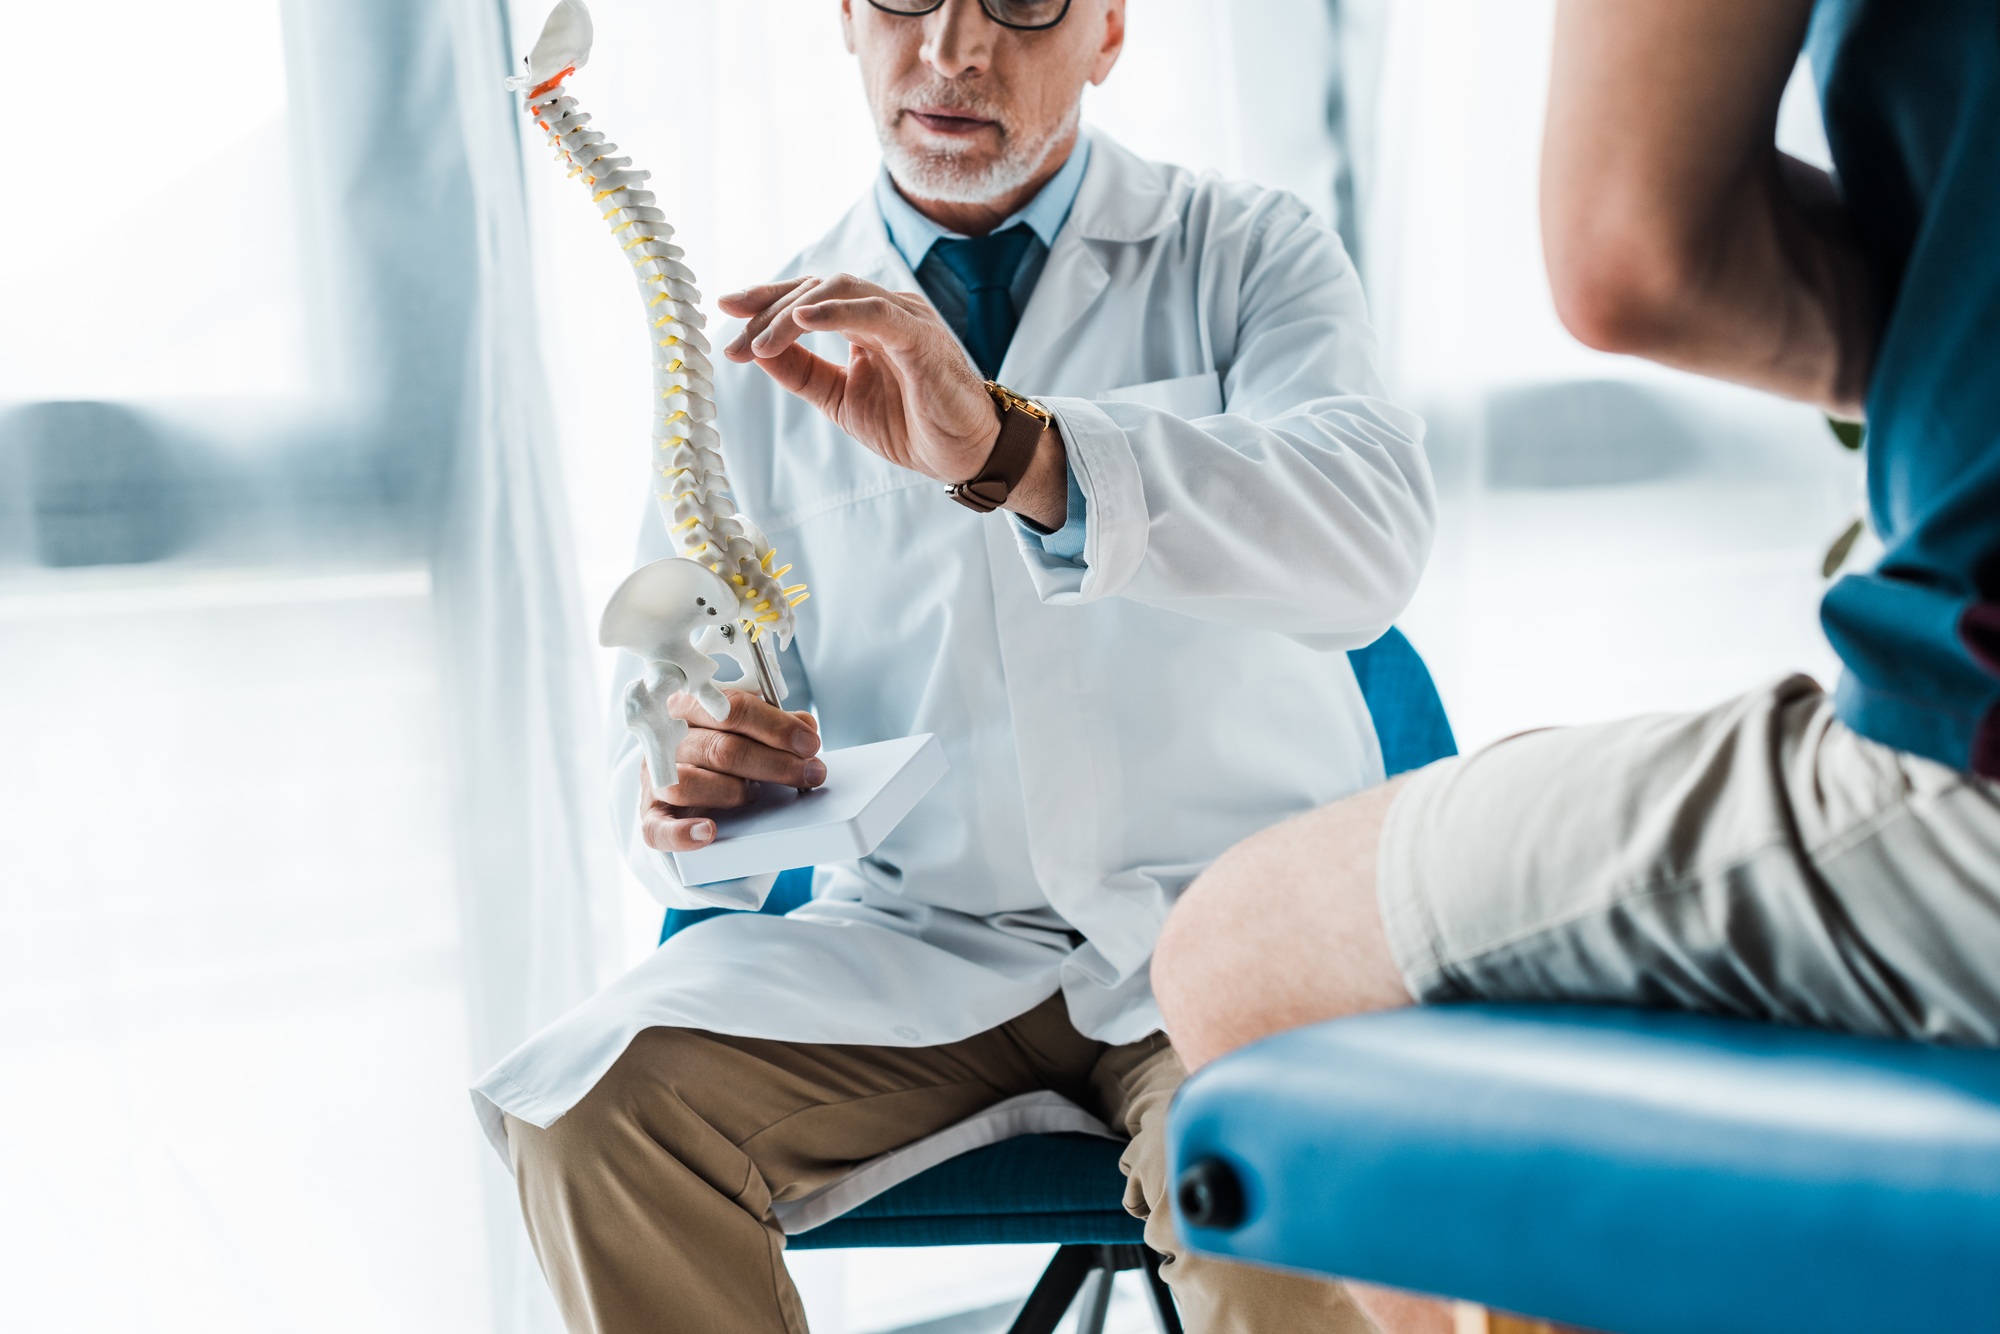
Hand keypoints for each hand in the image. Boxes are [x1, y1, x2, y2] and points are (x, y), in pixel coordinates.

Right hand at [639, 688, 823, 853]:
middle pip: (720, 749)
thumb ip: (774, 724)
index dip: (775, 727)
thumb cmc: (717, 744)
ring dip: (733, 791)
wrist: (681, 774)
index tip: (809, 743)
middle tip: (810, 773)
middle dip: (774, 764)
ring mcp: (654, 778)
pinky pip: (657, 829)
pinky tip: (709, 832)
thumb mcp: (746, 727)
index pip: (732, 708)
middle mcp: (665, 739)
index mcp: (688, 705)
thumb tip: (805, 727)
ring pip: (689, 784)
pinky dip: (683, 833)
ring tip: (755, 794)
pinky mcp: (650, 814)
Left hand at [720, 273, 1003, 483]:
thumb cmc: (914, 425)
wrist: (967, 456)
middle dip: (767, 313)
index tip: (725, 311)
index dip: (764, 300)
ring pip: (839, 291)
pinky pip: (875, 313)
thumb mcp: (842, 400)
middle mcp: (885, 310)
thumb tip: (756, 352)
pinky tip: (804, 319)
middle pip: (816, 289)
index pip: (808, 296)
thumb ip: (803, 373)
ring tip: (761, 344)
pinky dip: (838, 310)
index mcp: (866, 322)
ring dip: (792, 314)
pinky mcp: (921, 338)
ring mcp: (905, 318)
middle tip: (737, 346)